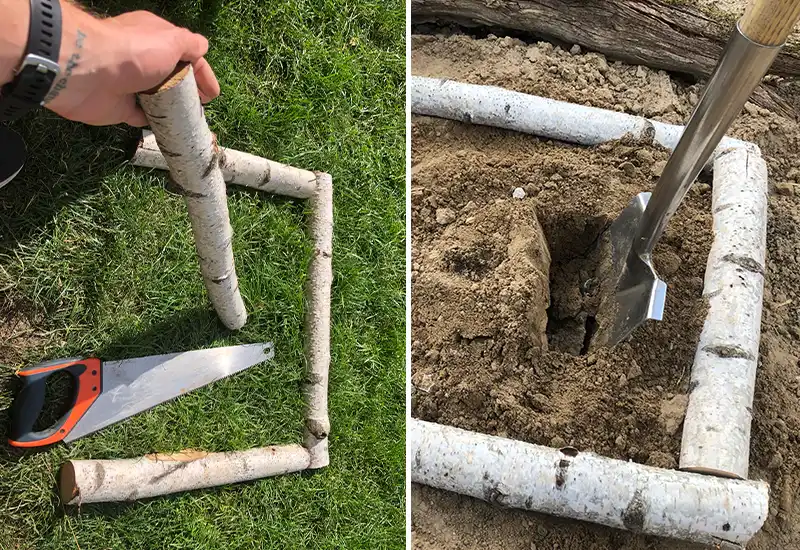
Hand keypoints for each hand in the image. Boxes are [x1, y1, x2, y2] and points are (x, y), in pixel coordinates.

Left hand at [45, 8, 219, 125]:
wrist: (88, 73)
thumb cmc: (134, 52)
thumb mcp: (171, 40)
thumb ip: (190, 44)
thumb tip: (203, 47)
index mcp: (154, 37)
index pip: (185, 54)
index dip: (202, 72)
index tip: (212, 93)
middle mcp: (142, 58)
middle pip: (172, 76)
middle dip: (189, 91)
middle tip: (201, 107)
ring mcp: (131, 83)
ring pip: (159, 97)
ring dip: (174, 108)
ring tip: (190, 122)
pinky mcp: (121, 106)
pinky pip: (144, 117)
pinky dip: (157, 123)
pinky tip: (170, 130)